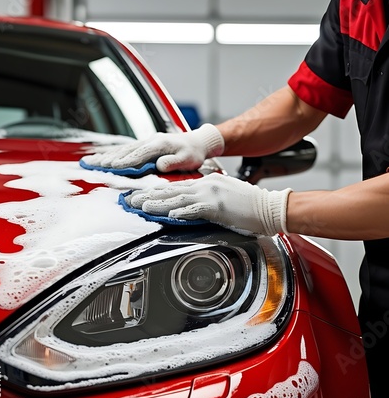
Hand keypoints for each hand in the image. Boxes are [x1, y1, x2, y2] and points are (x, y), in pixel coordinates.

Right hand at [80, 124, 224, 172]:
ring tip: (90, 161)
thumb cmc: (193, 153)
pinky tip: (103, 158)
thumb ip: (174, 162)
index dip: (125, 161)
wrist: (198, 141)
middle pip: (125, 151)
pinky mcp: (145, 144)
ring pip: (123, 149)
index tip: (111, 166)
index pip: (139, 154)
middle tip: (90, 164)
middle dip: (107, 158)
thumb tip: (160, 165)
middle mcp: (150, 141)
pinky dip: (113, 154)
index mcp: (159, 145)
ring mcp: (146, 142)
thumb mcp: (188, 159)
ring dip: (106, 155)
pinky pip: (126, 149)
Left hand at [127, 173, 291, 235]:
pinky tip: (167, 215)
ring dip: (156, 203)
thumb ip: (204, 200)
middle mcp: (205, 185)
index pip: (175, 186)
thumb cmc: (248, 205)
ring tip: (140, 207)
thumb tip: (187, 208)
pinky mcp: (217, 206)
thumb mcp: (223, 196)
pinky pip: (194, 209)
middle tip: (130, 200)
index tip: (140, 196)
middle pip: (171, 190)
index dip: (156, 192)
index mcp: (206, 182)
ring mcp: (210, 194)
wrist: (269, 206)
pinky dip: (180, 212)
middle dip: (148, 196)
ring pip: (177, 197)